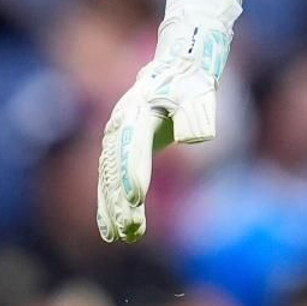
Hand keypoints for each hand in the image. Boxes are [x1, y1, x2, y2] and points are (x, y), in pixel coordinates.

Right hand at [96, 6, 228, 243]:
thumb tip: (197, 138)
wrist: (175, 69)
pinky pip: (109, 181)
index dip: (134, 173)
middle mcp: (120, 126)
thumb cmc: (190, 84)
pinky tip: (110, 231)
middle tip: (130, 230)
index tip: (136, 199)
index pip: (133, 148)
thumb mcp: (198, 93)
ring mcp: (115, 138)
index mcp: (138, 112)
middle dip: (120, 201)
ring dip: (111, 209)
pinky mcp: (118, 150)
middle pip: (116, 168)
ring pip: (108, 178)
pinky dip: (107, 205)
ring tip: (119, 237)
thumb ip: (197, 114)